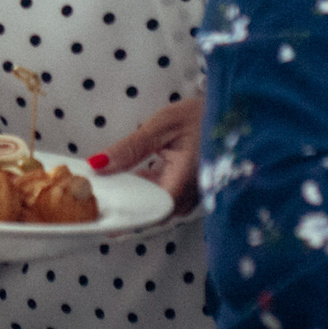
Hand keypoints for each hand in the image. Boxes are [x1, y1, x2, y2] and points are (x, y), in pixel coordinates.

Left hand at [89, 95, 204, 213]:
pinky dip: (144, 190)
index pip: (151, 212)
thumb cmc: (202, 115)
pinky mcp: (190, 188)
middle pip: (152, 212)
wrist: (230, 112)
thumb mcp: (162, 125)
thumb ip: (130, 148)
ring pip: (156, 206)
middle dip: (124, 207)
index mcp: (186, 181)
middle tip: (97, 200)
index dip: (126, 217)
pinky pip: (163, 196)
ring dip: (133, 198)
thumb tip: (99, 164)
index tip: (102, 215)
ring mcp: (192, 194)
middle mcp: (191, 194)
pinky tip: (129, 180)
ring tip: (107, 189)